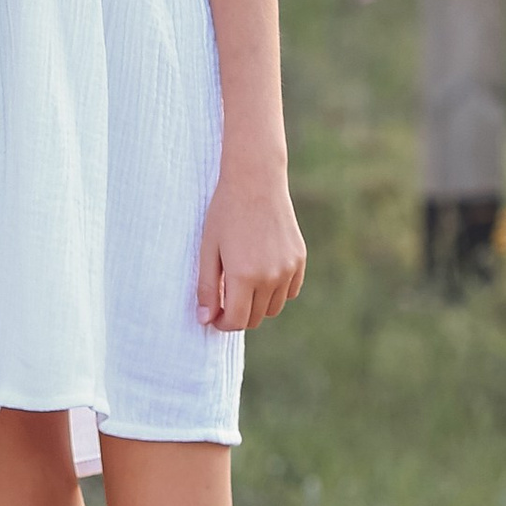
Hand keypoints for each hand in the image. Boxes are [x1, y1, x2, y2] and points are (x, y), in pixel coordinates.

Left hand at [197, 160, 306, 330]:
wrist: (256, 181)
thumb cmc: (225, 213)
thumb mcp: (208, 249)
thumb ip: (207, 287)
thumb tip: (206, 320)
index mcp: (244, 276)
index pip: (237, 321)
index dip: (222, 324)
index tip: (213, 316)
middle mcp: (271, 277)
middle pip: (255, 318)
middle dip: (237, 315)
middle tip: (223, 300)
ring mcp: (288, 269)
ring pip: (273, 308)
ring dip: (256, 305)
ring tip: (240, 285)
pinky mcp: (299, 260)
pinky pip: (289, 291)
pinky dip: (275, 292)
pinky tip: (260, 275)